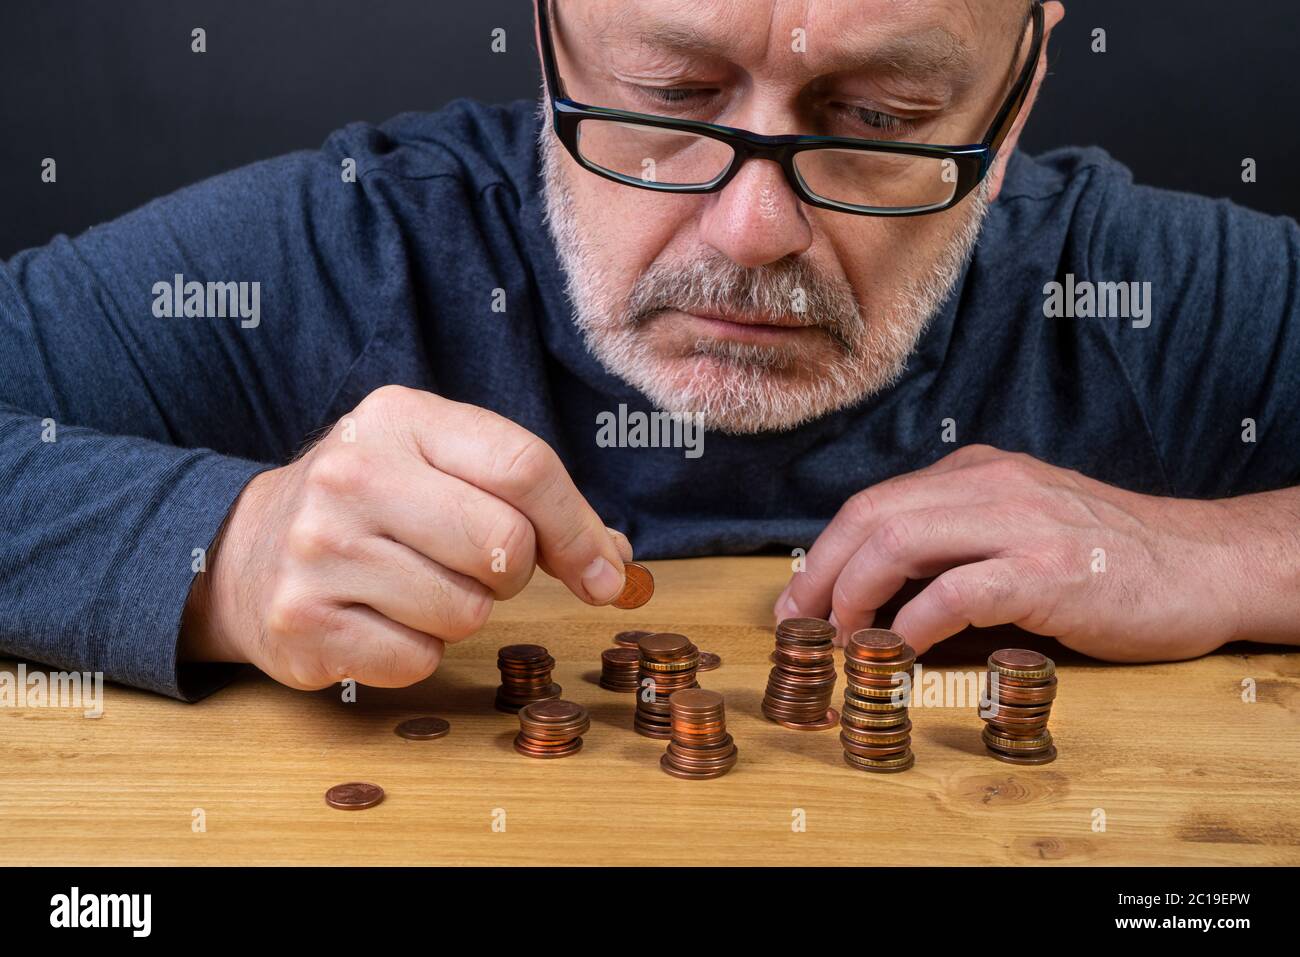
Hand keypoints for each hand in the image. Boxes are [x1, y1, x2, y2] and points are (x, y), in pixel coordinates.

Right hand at [181, 385, 631, 688]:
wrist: (247, 548)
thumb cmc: (375, 505)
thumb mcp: (444, 467)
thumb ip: (534, 501)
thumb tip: (615, 566)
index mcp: (402, 418)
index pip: (525, 468)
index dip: (578, 530)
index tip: (601, 572)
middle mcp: (353, 475)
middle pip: (505, 545)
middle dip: (511, 571)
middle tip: (474, 565)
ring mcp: (319, 550)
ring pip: (466, 612)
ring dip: (461, 612)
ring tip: (415, 584)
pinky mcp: (302, 623)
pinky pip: (418, 660)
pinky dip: (416, 651)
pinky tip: (380, 618)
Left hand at [774, 445, 1244, 661]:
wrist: (1203, 564)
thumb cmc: (1105, 556)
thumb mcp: (1019, 525)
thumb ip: (954, 541)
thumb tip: (872, 591)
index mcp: (976, 472)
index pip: (871, 503)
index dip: (822, 554)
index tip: (799, 601)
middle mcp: (991, 484)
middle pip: (869, 517)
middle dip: (820, 575)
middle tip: (801, 627)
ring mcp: (1021, 523)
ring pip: (899, 543)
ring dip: (854, 597)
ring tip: (844, 641)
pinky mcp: (1050, 571)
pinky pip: (956, 592)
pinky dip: (914, 624)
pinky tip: (902, 650)